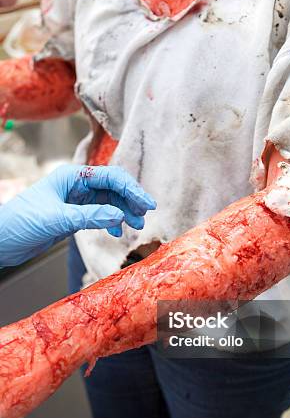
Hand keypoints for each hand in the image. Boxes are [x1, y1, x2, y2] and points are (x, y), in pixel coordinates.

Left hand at [0, 165, 155, 266]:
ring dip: (124, 212)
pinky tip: (117, 231)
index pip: (110, 177)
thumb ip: (89, 216)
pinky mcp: (74, 215)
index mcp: (72, 176)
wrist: (1, 241)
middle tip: (144, 216)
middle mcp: (76, 185)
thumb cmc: (19, 223)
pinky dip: (112, 221)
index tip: (146, 204)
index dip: (131, 189)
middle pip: (113, 188)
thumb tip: (120, 216)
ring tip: (136, 225)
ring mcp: (76, 200)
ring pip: (109, 202)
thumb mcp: (57, 219)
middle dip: (131, 200)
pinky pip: (100, 214)